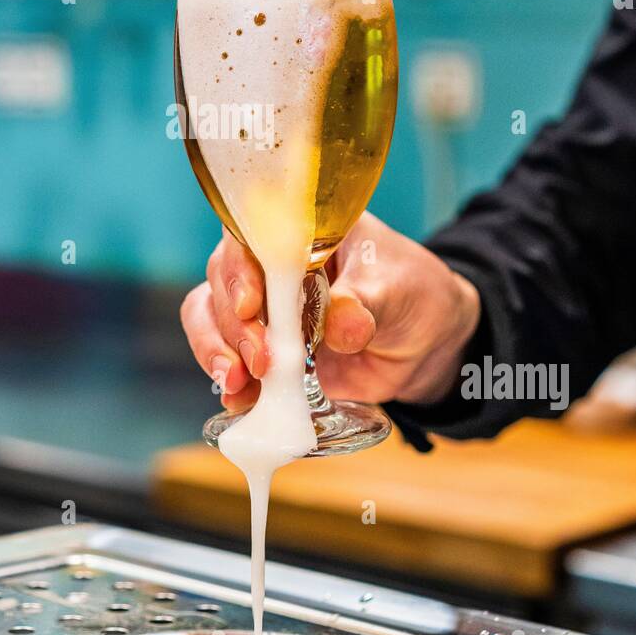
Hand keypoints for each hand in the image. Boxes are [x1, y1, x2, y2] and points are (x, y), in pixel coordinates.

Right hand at [180, 213, 480, 412]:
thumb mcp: (397, 289)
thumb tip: (341, 324)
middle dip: (233, 325)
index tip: (252, 305)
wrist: (425, 344)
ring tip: (236, 384)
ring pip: (210, 317)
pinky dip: (230, 384)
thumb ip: (365, 302)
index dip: (241, 269)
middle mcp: (269, 265)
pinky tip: (240, 402)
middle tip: (260, 361)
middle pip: (223, 281)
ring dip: (214, 351)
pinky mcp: (264, 353)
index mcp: (299, 232)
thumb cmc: (410, 293)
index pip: (251, 236)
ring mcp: (262, 311)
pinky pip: (229, 362)